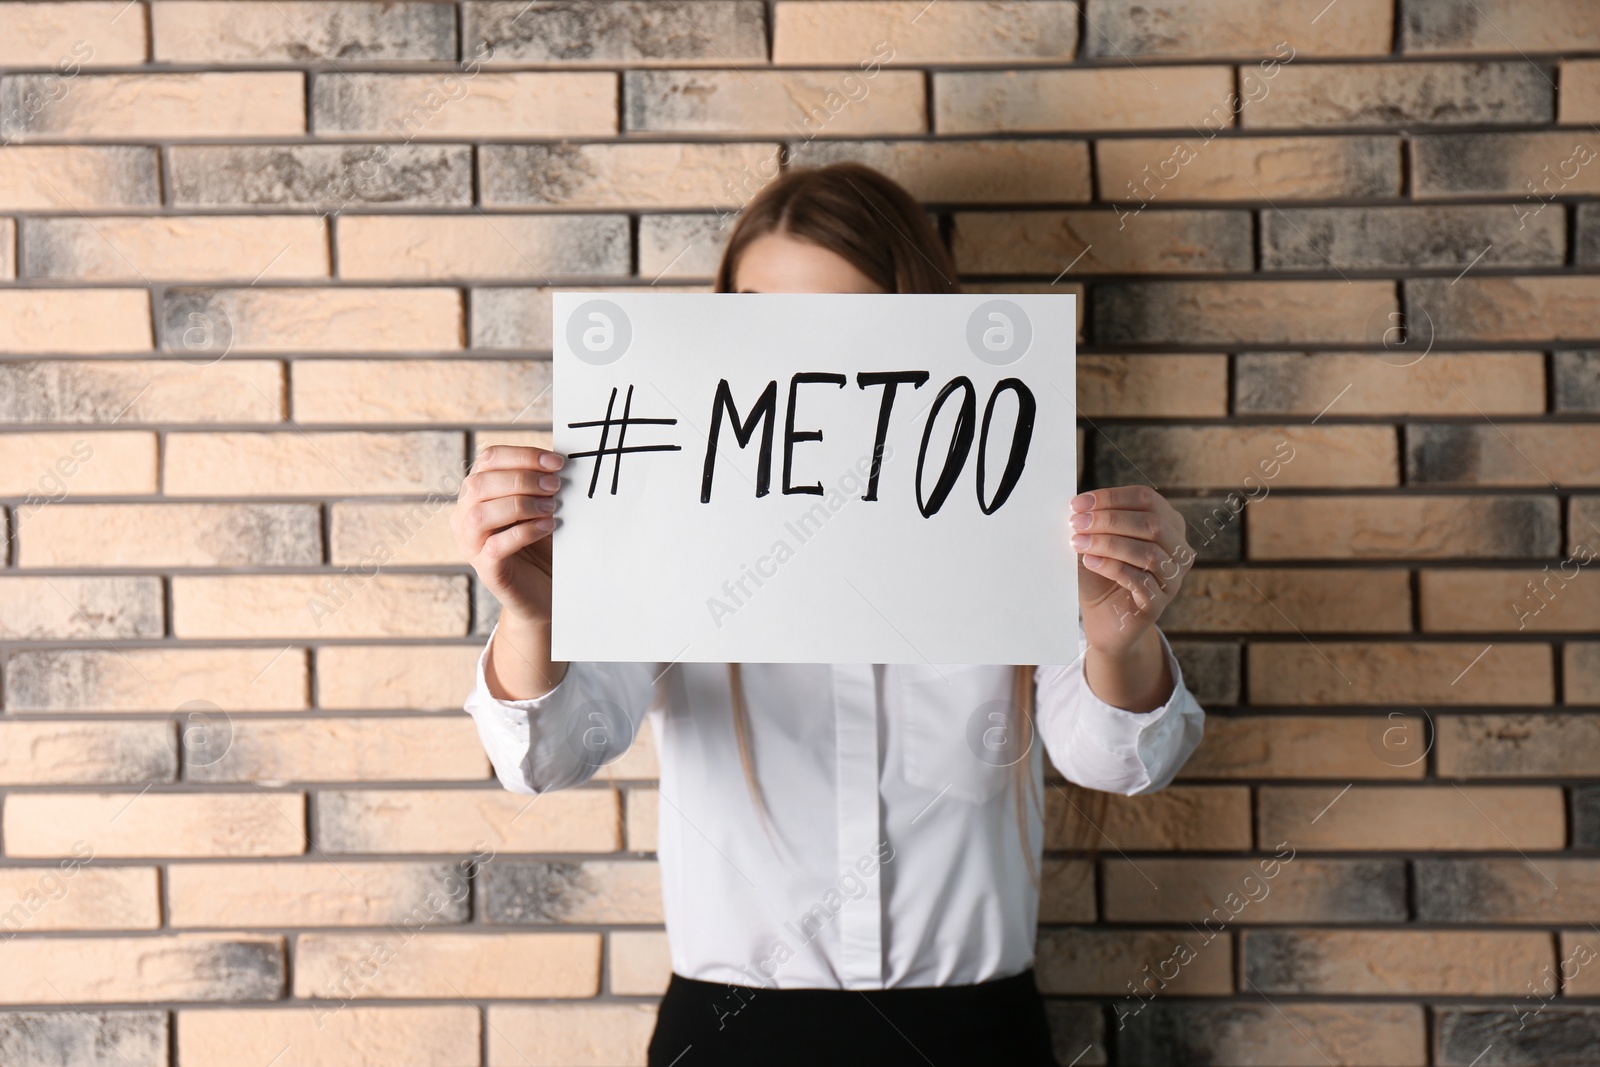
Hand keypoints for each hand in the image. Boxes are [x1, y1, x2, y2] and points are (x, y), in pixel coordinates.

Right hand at [452, 445, 564, 624]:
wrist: (545, 589)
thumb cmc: (542, 542)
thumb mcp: (542, 506)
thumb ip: (542, 483)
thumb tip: (558, 459)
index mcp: (478, 492)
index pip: (488, 459)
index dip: (522, 456)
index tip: (556, 462)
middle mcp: (465, 515)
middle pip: (480, 484)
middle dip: (521, 479)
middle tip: (555, 485)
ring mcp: (471, 544)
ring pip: (480, 515)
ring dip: (520, 505)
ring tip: (552, 507)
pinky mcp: (486, 569)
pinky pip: (496, 546)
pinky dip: (524, 532)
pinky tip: (549, 527)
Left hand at [1069, 485, 1191, 660]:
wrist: (1102, 617)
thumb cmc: (1101, 574)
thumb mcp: (1097, 541)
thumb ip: (1094, 521)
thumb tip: (1079, 505)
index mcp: (1168, 525)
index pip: (1147, 499)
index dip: (1112, 498)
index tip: (1078, 504)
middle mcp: (1178, 551)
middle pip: (1152, 524)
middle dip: (1109, 520)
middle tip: (1076, 523)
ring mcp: (1172, 579)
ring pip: (1149, 553)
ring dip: (1108, 543)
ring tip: (1078, 543)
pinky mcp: (1158, 604)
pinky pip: (1141, 581)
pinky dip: (1112, 567)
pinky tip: (1090, 562)